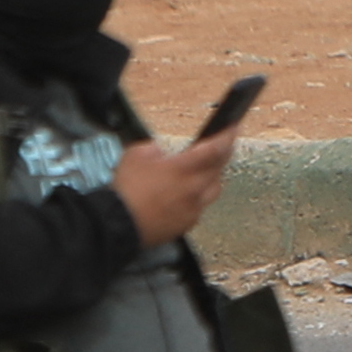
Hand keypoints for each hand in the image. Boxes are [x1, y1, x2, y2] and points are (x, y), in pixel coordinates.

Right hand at [114, 135, 235, 249]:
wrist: (117, 224)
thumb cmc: (126, 191)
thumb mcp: (135, 155)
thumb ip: (154, 149)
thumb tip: (161, 153)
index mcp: (184, 168)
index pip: (216, 147)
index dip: (227, 135)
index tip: (234, 126)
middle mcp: (195, 188)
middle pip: (219, 168)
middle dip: (221, 155)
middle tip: (218, 147)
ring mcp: (193, 208)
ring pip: (213, 189)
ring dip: (211, 177)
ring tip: (201, 171)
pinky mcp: (187, 224)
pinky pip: (200, 207)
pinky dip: (197, 198)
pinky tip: (185, 195)